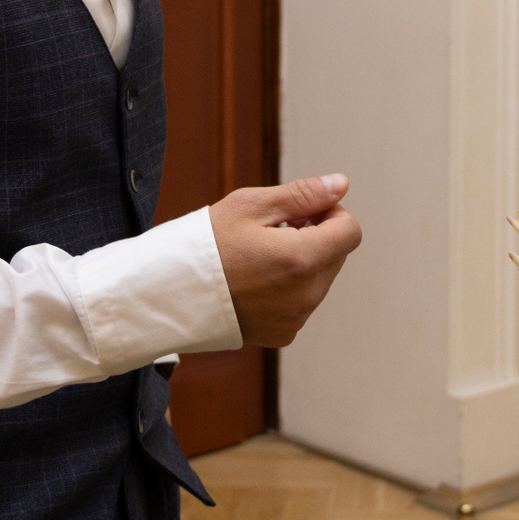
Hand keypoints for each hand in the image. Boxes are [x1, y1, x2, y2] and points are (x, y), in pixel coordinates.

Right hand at [208, 174, 361, 347]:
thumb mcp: (251, 206)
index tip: (301, 212)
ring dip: (302, 263)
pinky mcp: (282, 334)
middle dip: (316, 237)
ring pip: (319, 280)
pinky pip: (301, 304)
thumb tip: (341, 184)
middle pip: (336, 256)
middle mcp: (305, 296)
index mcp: (301, 259)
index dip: (330, 214)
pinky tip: (255, 281)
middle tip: (273, 231)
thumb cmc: (205, 244)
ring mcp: (295, 319)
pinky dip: (288, 289)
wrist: (168, 293)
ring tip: (259, 256)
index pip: (350, 232)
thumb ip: (302, 195)